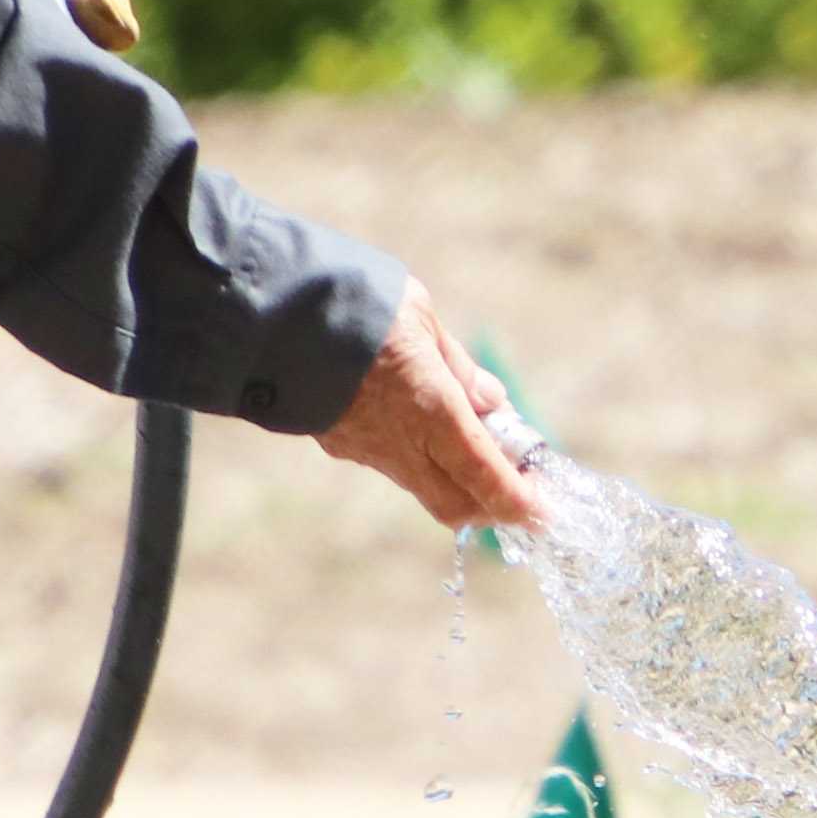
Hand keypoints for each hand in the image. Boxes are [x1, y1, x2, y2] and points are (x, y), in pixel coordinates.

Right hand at [318, 284, 545, 533]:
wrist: (272, 314)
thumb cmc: (357, 303)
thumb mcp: (422, 319)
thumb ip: (458, 368)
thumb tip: (491, 404)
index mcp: (431, 409)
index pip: (486, 475)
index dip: (518, 502)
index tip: (543, 514)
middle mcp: (401, 443)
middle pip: (457, 505)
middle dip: (492, 507)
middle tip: (517, 488)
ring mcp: (368, 450)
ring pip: (423, 488)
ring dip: (456, 481)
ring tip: (475, 446)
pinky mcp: (341, 445)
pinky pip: (392, 465)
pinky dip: (418, 459)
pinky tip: (421, 428)